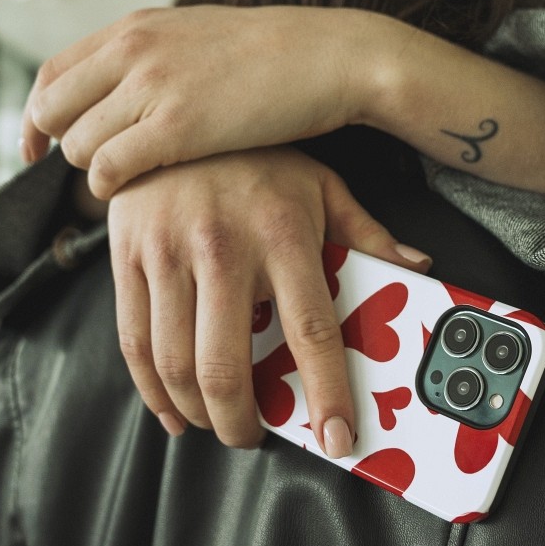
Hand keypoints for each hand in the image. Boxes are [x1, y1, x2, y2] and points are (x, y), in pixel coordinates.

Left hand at [22, 5, 409, 198]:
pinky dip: (112, 187)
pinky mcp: (178, 127)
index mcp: (137, 27)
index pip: (52, 75)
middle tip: (93, 171)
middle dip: (62, 147)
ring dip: (96, 170)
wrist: (331, 58)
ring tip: (133, 180)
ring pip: (80, 145)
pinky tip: (138, 190)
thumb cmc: (276, 56)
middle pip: (53, 111)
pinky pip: (110, 168)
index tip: (42, 146)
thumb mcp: (199, 36)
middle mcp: (133, 50)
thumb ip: (154, 56)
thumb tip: (124, 90)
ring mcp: (153, 87)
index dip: (39, 117)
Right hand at [107, 146, 431, 453]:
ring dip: (199, 412)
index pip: (311, 330)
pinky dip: (152, 391)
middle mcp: (222, 247)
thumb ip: (367, 234)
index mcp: (283, 234)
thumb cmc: (258, 157)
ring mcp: (167, 253)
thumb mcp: (322, 186)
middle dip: (242, 423)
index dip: (326, 394)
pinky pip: (133, 342)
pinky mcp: (127, 257)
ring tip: (219, 422)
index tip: (336, 438)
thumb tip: (416, 268)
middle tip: (255, 437)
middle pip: (227, 366)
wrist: (177, 107)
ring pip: (175, 364)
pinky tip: (172, 409)